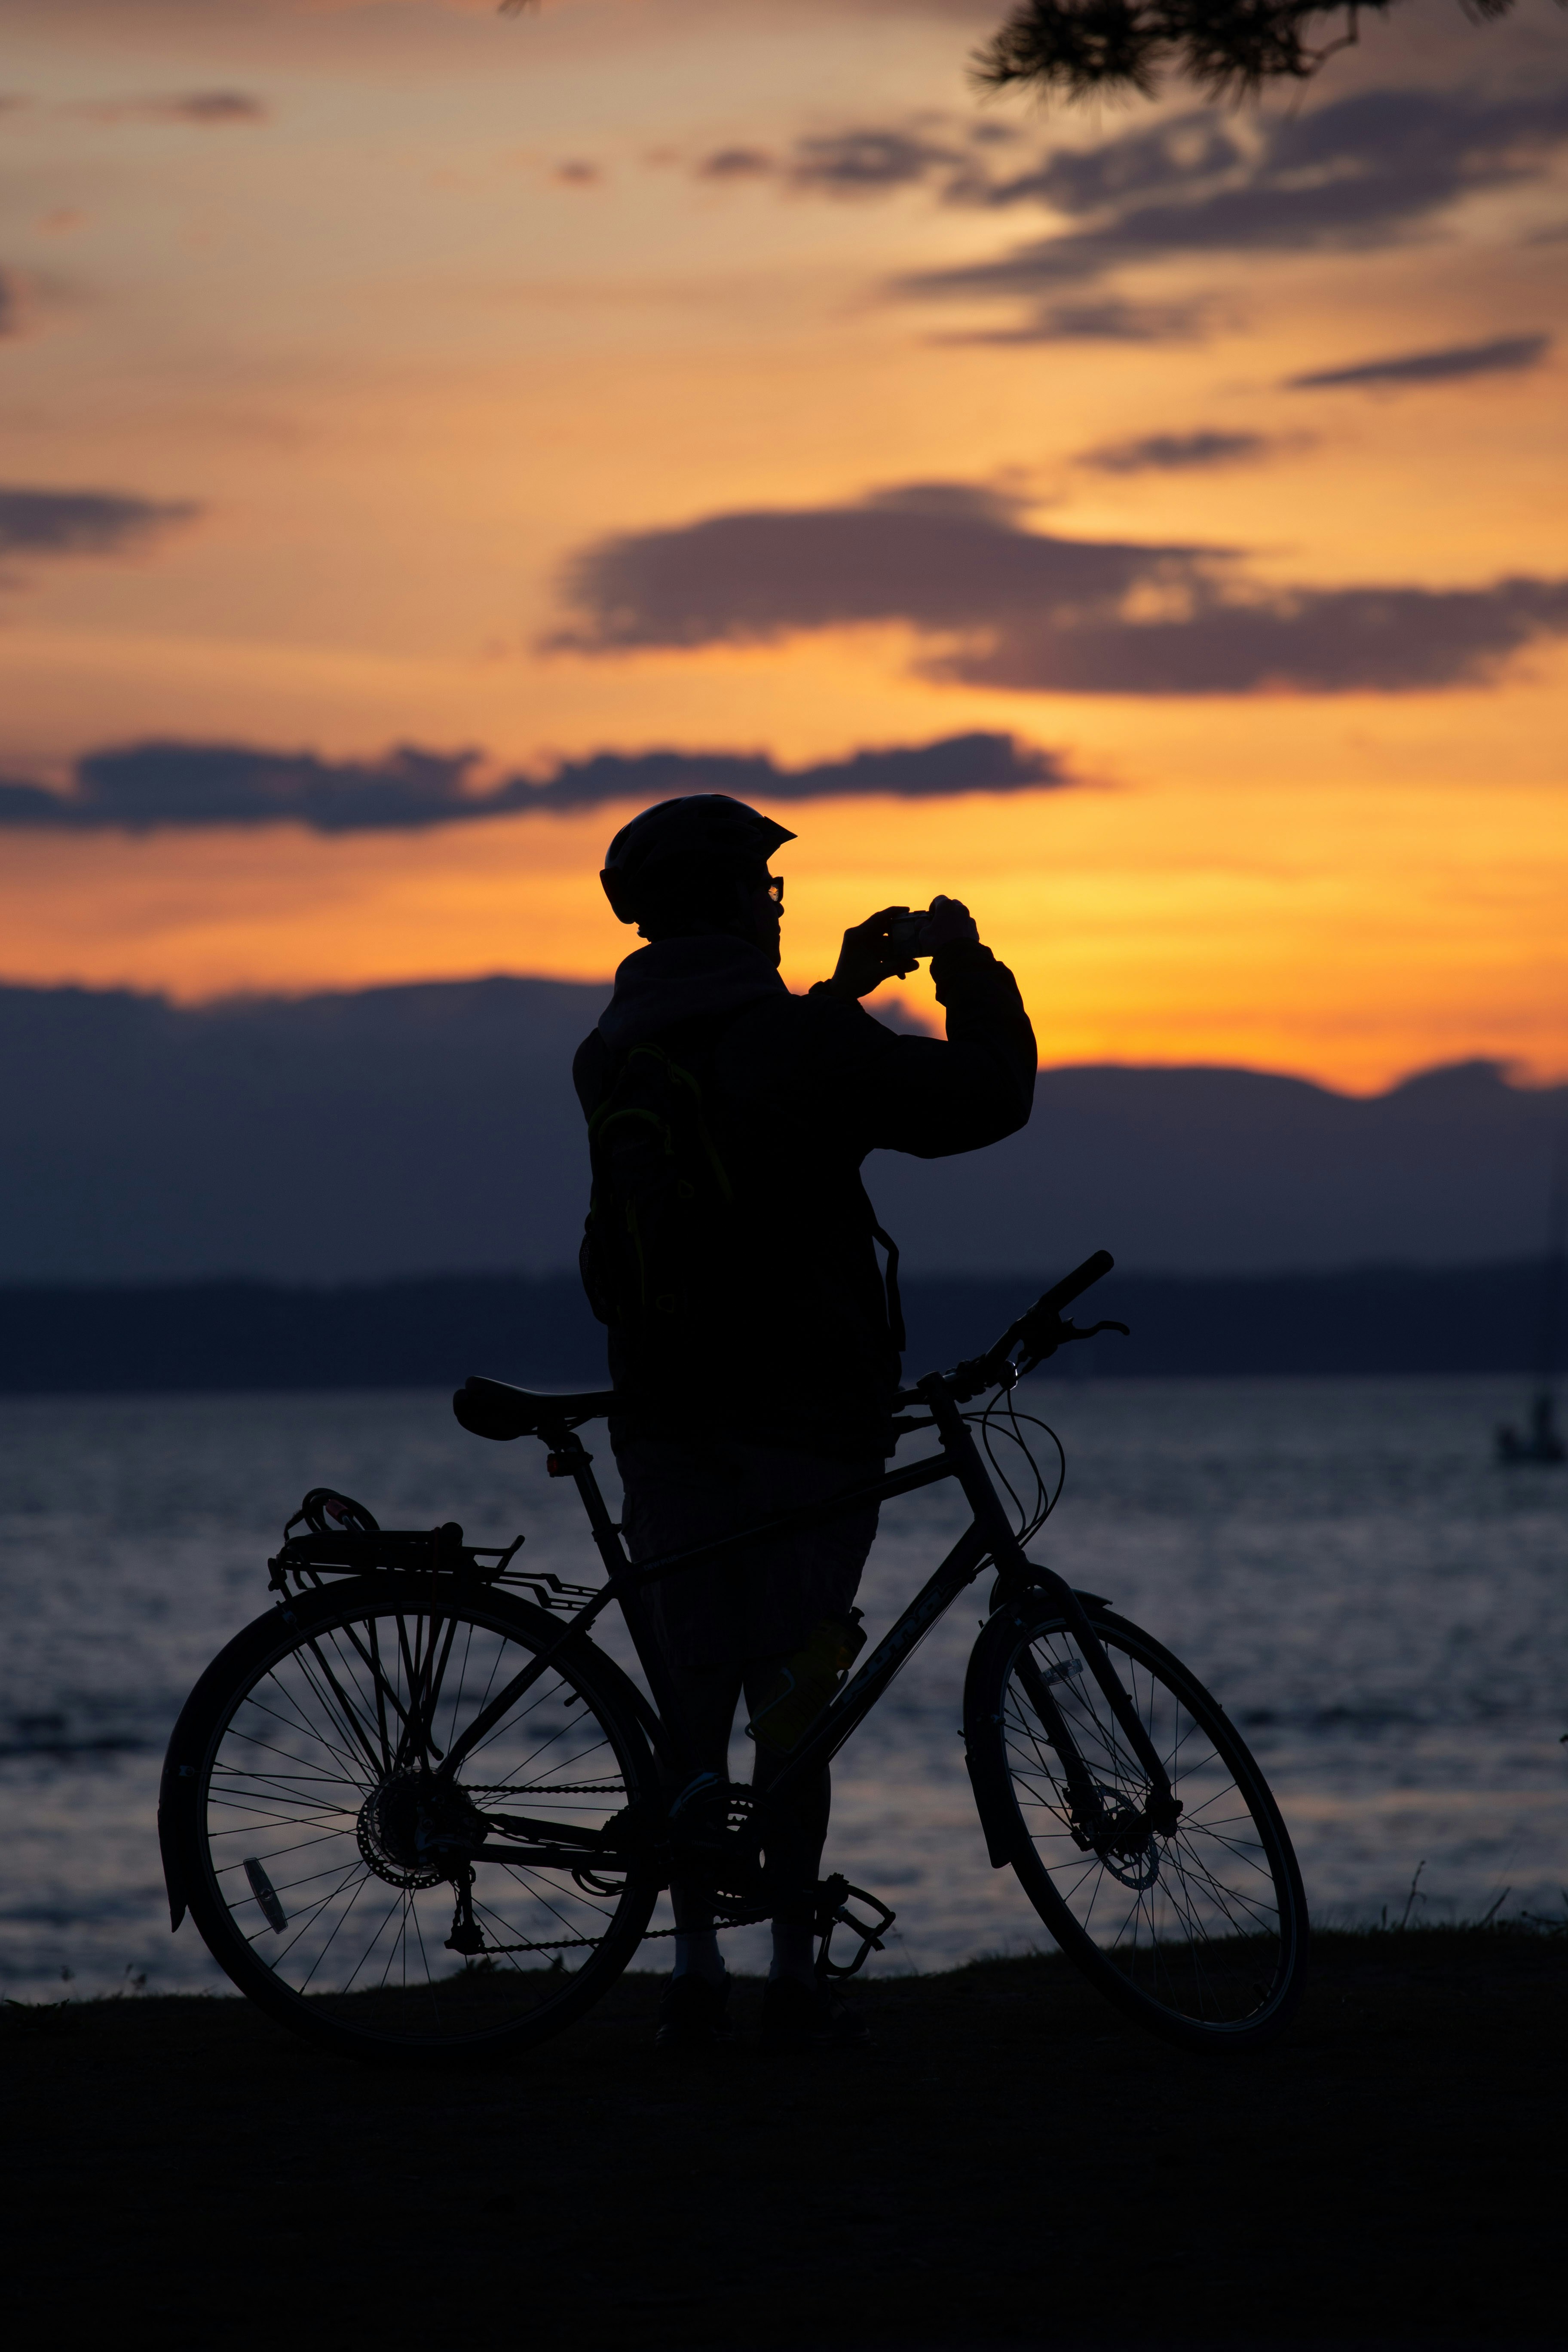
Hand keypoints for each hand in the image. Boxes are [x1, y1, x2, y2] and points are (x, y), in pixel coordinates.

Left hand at [819, 896, 979, 999]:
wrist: (840, 993)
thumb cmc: (853, 982)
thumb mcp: (877, 973)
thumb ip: (897, 967)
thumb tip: (916, 964)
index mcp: (857, 935)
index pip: (878, 918)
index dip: (894, 912)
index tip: (908, 910)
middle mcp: (858, 935)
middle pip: (883, 928)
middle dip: (900, 932)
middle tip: (915, 931)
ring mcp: (861, 943)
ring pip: (884, 941)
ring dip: (896, 951)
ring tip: (910, 959)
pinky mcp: (864, 951)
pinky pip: (881, 950)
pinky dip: (890, 958)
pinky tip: (900, 973)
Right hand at [920, 894, 978, 951]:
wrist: (958, 956)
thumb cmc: (939, 942)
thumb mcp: (924, 933)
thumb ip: (922, 925)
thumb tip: (920, 923)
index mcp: (946, 906)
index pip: (938, 899)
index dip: (933, 906)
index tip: (930, 915)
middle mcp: (960, 909)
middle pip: (952, 904)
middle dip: (946, 911)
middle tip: (940, 921)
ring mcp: (969, 918)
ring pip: (961, 914)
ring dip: (955, 919)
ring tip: (949, 930)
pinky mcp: (974, 929)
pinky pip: (967, 925)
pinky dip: (962, 928)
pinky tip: (957, 938)